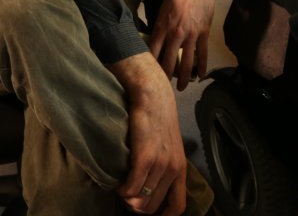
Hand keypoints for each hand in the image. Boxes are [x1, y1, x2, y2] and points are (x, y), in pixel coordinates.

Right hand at [110, 53, 187, 214]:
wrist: (152, 94)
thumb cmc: (157, 118)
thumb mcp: (169, 145)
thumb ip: (165, 165)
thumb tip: (151, 186)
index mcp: (181, 168)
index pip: (177, 207)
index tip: (147, 213)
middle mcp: (173, 169)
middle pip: (153, 207)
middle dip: (137, 208)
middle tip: (127, 198)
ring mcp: (160, 164)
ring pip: (140, 200)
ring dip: (127, 198)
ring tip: (120, 188)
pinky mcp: (145, 157)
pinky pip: (131, 188)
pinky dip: (122, 190)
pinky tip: (117, 183)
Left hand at [149, 0, 223, 90]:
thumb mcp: (162, 9)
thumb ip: (159, 26)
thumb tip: (155, 41)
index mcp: (162, 26)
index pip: (153, 52)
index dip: (151, 66)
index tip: (148, 75)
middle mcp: (175, 33)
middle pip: (169, 61)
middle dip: (165, 76)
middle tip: (163, 88)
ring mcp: (190, 35)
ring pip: (186, 62)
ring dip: (183, 77)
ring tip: (180, 88)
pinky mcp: (203, 33)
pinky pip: (203, 54)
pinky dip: (202, 67)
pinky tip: (200, 76)